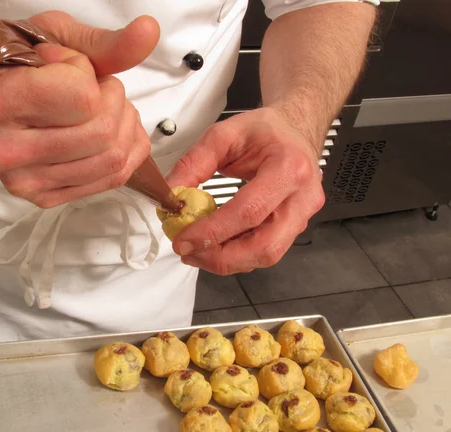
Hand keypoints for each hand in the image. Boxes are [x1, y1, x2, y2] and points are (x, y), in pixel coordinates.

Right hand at [0, 12, 159, 206]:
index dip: (86, 73)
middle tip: (93, 88)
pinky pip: (111, 180)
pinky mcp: (42, 198)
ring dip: (124, 126)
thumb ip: (104, 42)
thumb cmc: (13, 66)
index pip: (84, 97)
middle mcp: (4, 151)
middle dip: (114, 101)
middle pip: (103, 134)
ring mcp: (24, 181)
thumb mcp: (53, 37)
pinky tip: (111, 132)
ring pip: (113, 160)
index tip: (62, 65)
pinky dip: (126, 151)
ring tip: (101, 108)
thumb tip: (150, 31)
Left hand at [166, 107, 324, 274]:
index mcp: (287, 168)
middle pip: (264, 247)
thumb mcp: (223, 135)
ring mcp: (302, 215)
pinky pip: (266, 250)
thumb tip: (170, 195)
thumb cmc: (264, 131)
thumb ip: (193, 164)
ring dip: (226, 261)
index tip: (184, 239)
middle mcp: (301, 197)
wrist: (295, 129)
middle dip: (220, 257)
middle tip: (187, 252)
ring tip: (196, 251)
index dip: (213, 232)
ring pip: (266, 256)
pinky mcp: (297, 227)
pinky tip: (215, 246)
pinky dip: (236, 254)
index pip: (248, 212)